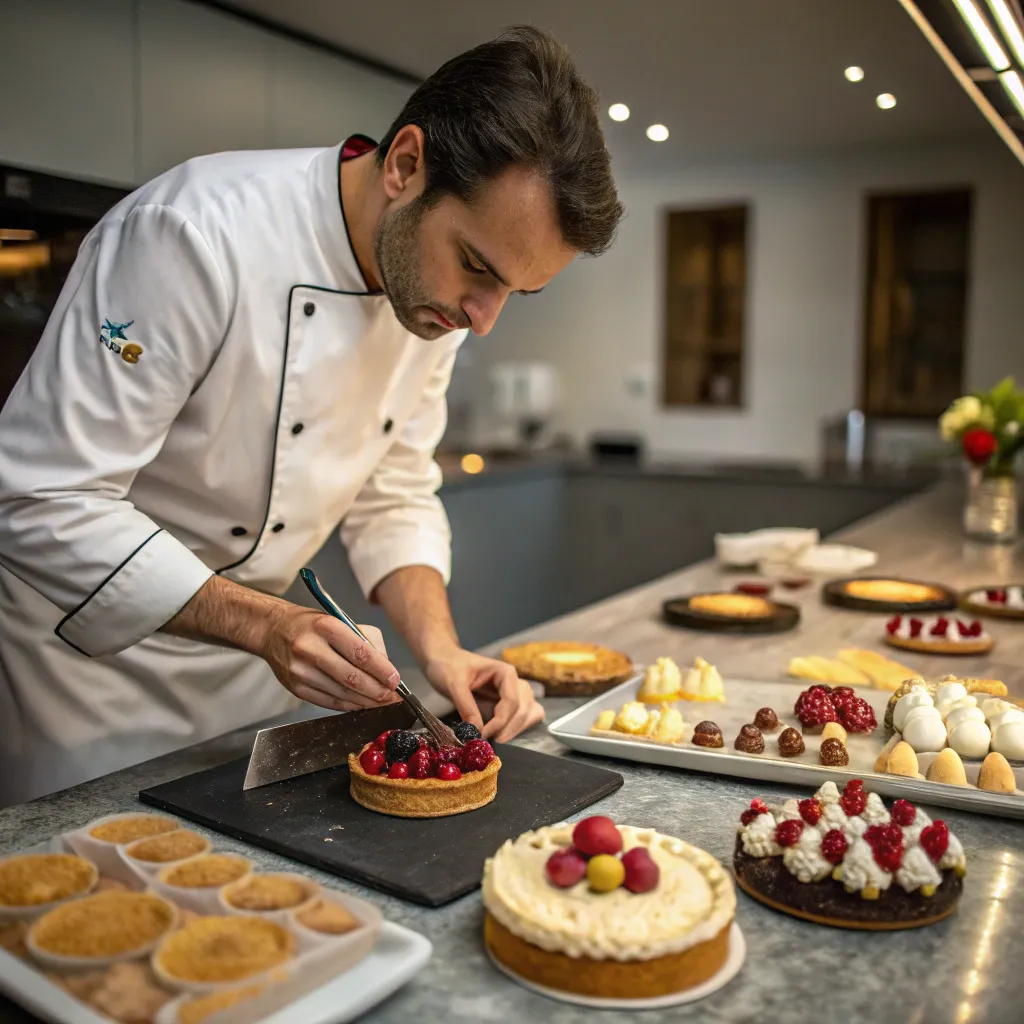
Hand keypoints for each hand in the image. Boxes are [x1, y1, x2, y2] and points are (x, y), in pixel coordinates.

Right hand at [261, 607, 400, 711]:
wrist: (274, 631)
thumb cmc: (312, 626)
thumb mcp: (341, 620)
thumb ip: (367, 642)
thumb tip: (385, 669)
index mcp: (326, 627)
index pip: (361, 653)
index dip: (382, 670)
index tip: (395, 681)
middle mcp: (310, 649)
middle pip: (352, 678)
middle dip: (377, 691)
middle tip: (392, 696)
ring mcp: (300, 671)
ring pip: (341, 694)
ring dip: (365, 701)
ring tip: (380, 702)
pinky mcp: (296, 688)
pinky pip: (329, 702)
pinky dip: (349, 705)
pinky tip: (361, 704)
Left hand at [424, 648, 544, 741]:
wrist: (442, 661)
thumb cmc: (448, 667)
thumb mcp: (453, 684)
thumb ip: (467, 706)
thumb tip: (478, 732)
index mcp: (506, 673)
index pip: (512, 701)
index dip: (500, 721)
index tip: (483, 735)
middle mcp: (514, 683)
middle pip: (524, 709)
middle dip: (511, 728)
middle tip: (491, 743)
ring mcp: (513, 694)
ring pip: (530, 713)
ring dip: (518, 729)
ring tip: (497, 741)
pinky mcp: (507, 705)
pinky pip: (522, 717)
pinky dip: (517, 728)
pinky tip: (500, 735)